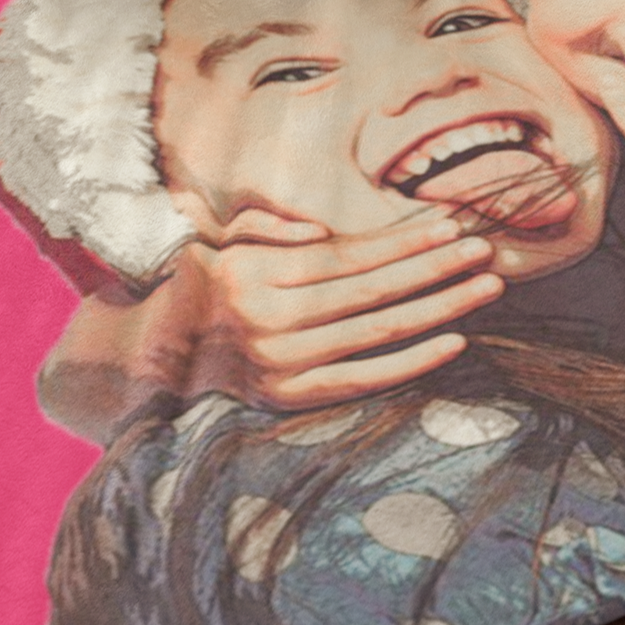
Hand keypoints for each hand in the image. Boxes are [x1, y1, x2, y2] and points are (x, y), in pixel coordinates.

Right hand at [40, 214, 503, 429]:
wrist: (138, 362)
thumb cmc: (190, 286)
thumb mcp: (215, 238)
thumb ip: (268, 224)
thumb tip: (322, 228)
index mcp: (257, 272)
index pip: (351, 254)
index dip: (405, 239)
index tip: (451, 224)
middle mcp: (272, 320)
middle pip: (376, 290)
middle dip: (437, 268)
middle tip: (485, 251)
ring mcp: (283, 366)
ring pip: (380, 332)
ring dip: (440, 307)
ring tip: (484, 286)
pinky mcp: (289, 401)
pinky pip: (364, 380)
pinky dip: (412, 361)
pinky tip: (453, 341)